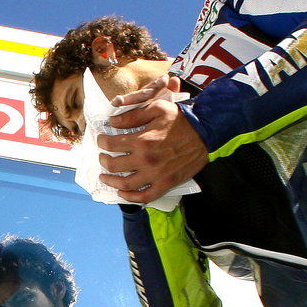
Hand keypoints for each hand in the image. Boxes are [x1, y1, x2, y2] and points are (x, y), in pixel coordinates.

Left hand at [96, 75, 207, 203]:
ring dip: (111, 181)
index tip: (101, 140)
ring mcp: (156, 174)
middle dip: (103, 160)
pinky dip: (130, 197)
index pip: (110, 144)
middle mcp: (146, 160)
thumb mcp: (156, 108)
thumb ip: (132, 115)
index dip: (102, 142)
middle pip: (113, 165)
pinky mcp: (166, 184)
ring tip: (105, 177)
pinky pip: (144, 197)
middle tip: (102, 157)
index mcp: (142, 140)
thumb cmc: (181, 119)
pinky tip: (123, 192)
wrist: (205, 132)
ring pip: (125, 184)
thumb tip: (112, 122)